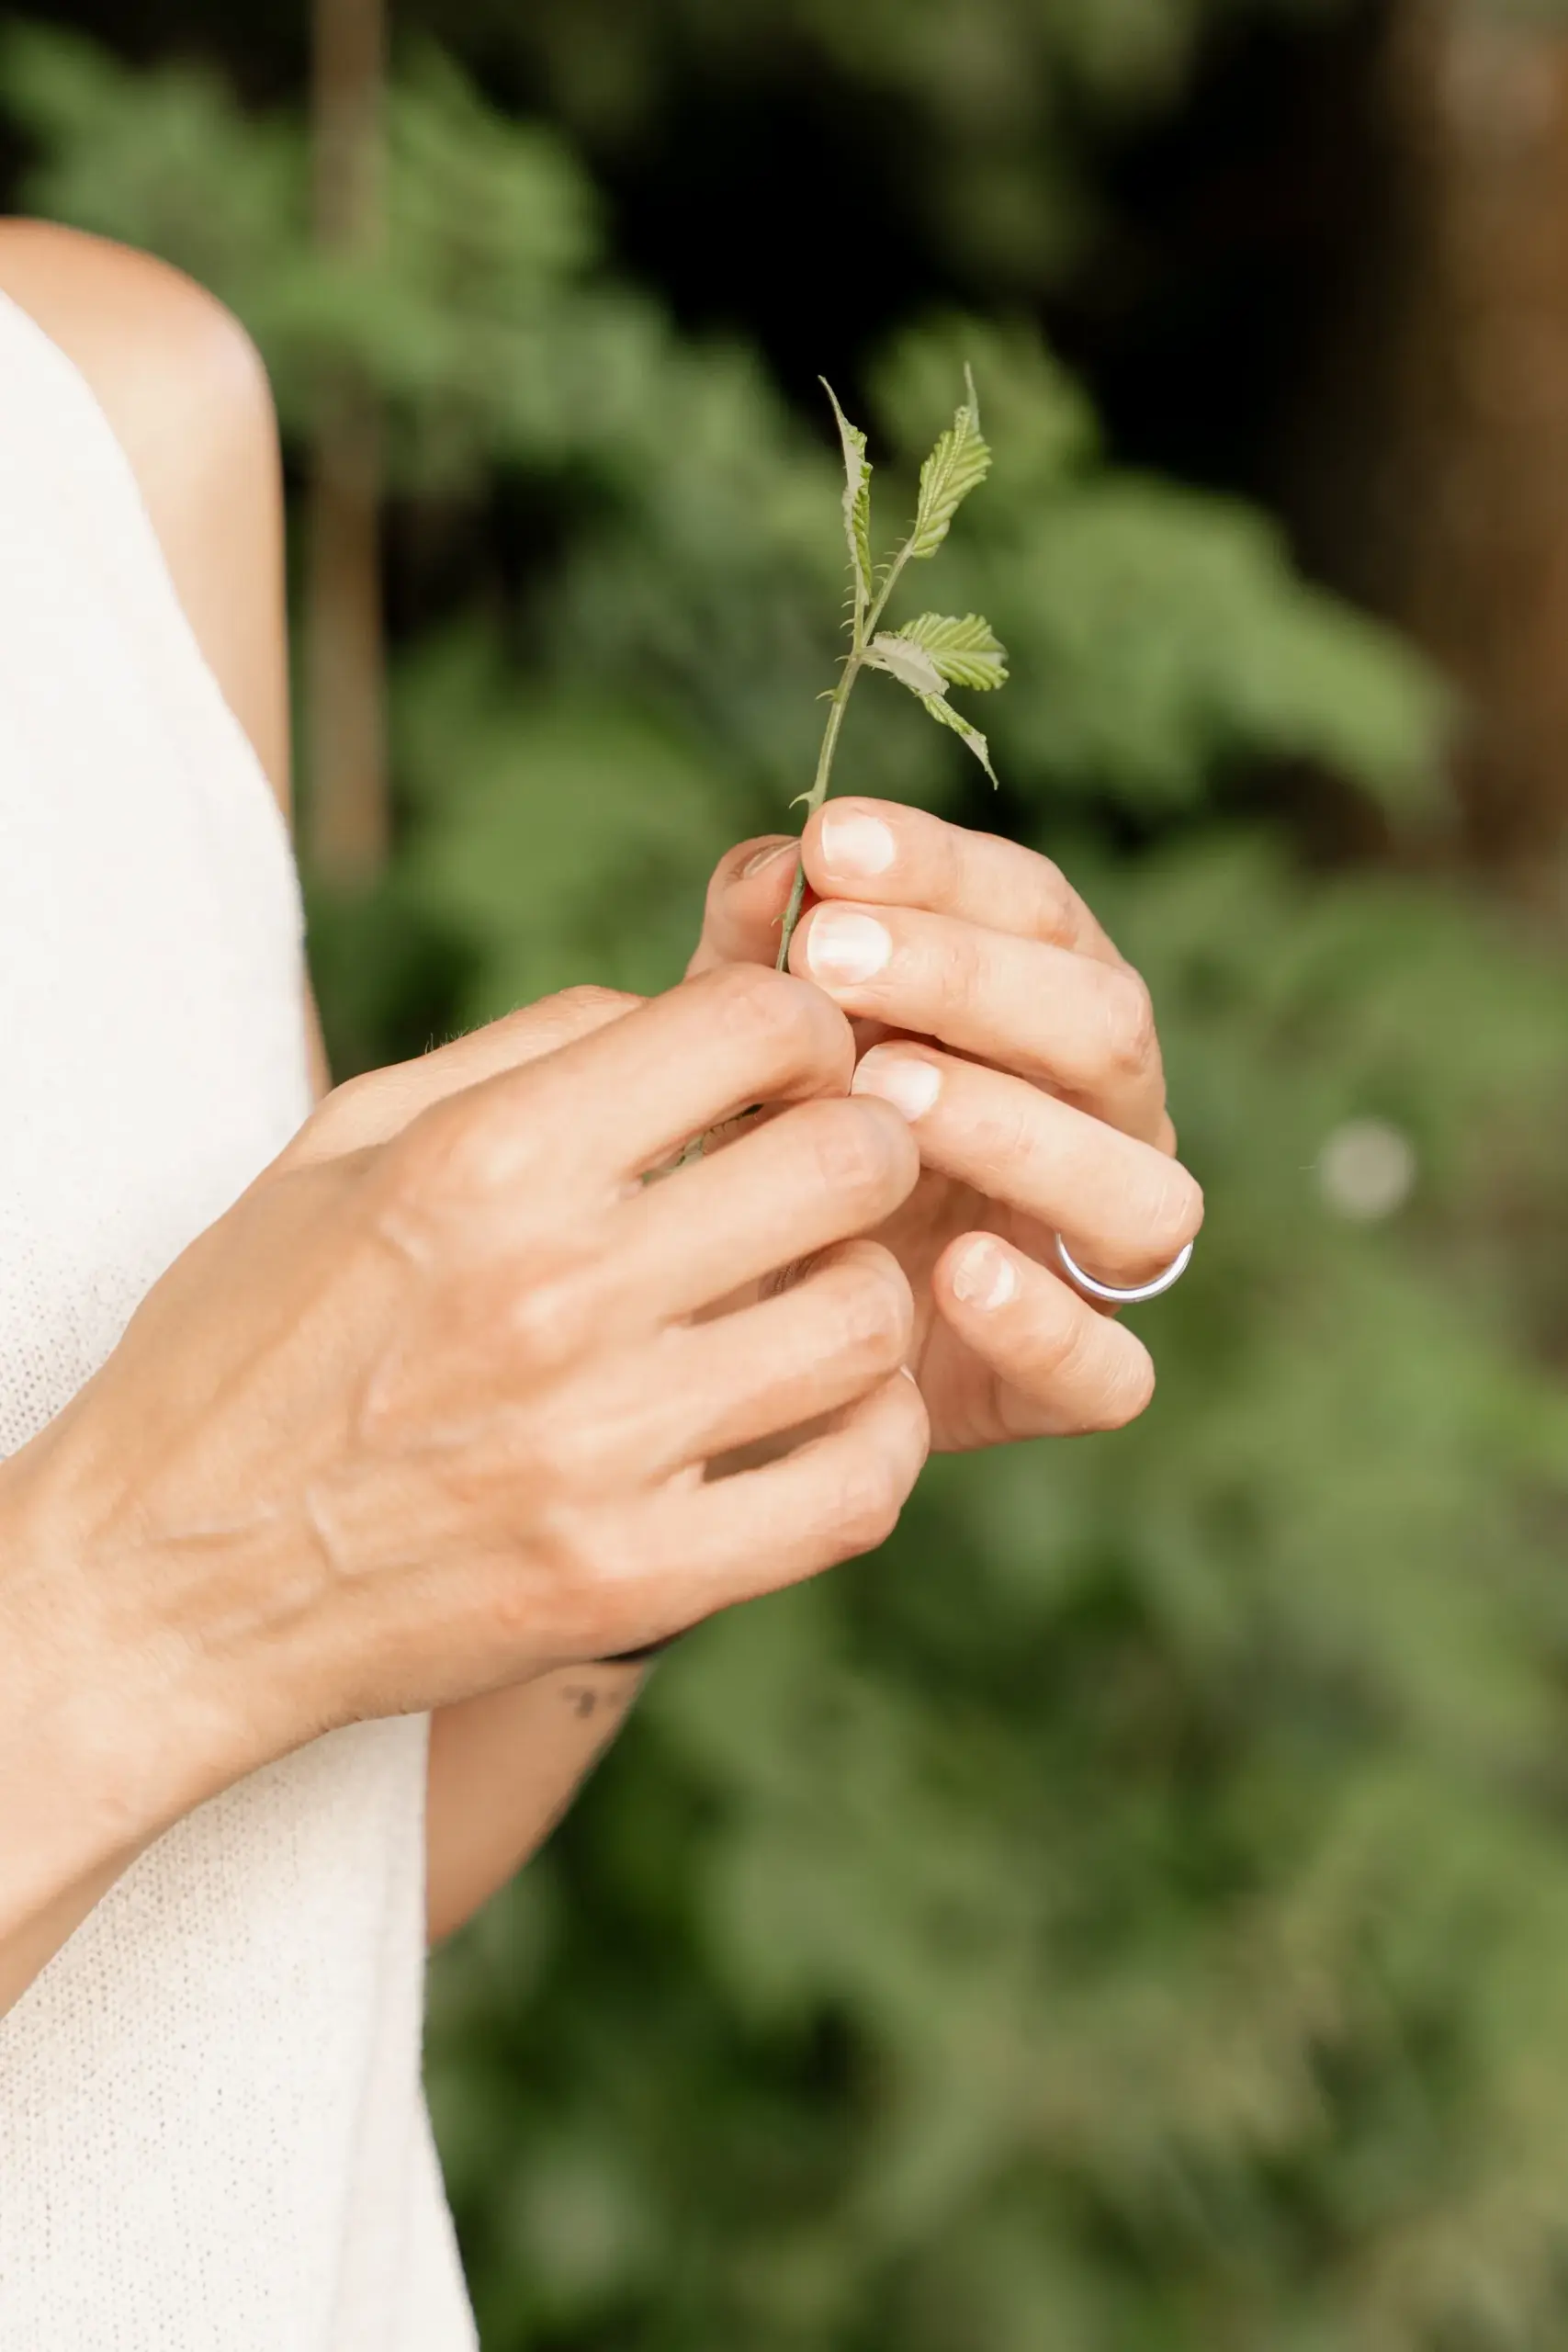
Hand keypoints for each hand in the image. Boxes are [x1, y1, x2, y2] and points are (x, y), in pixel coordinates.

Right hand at [7, 968, 927, 1872]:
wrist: (166, 1585)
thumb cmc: (252, 1342)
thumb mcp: (344, 1146)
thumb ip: (523, 1053)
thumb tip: (684, 1009)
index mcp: (482, 1160)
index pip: (750, 1026)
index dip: (809, 1028)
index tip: (796, 1069)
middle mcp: (550, 1292)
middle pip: (844, 1165)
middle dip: (866, 1148)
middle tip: (832, 1177)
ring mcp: (597, 1448)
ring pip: (867, 1323)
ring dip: (870, 1294)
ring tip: (819, 1298)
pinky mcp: (629, 1578)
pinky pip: (852, 1488)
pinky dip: (874, 1439)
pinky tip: (831, 1415)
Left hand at [691, 802, 1203, 1451]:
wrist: (727, 1330)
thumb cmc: (762, 1142)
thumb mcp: (747, 1035)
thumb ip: (757, 948)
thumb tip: (781, 866)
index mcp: (1045, 1014)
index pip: (1041, 912)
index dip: (946, 870)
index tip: (834, 843)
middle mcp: (1104, 1123)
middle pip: (1108, 1027)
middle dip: (970, 979)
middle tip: (831, 957)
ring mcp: (1099, 1258)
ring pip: (1143, 1193)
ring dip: (1020, 1131)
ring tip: (884, 1097)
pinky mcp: (1069, 1383)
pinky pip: (1111, 1372)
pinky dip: (1047, 1323)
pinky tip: (955, 1272)